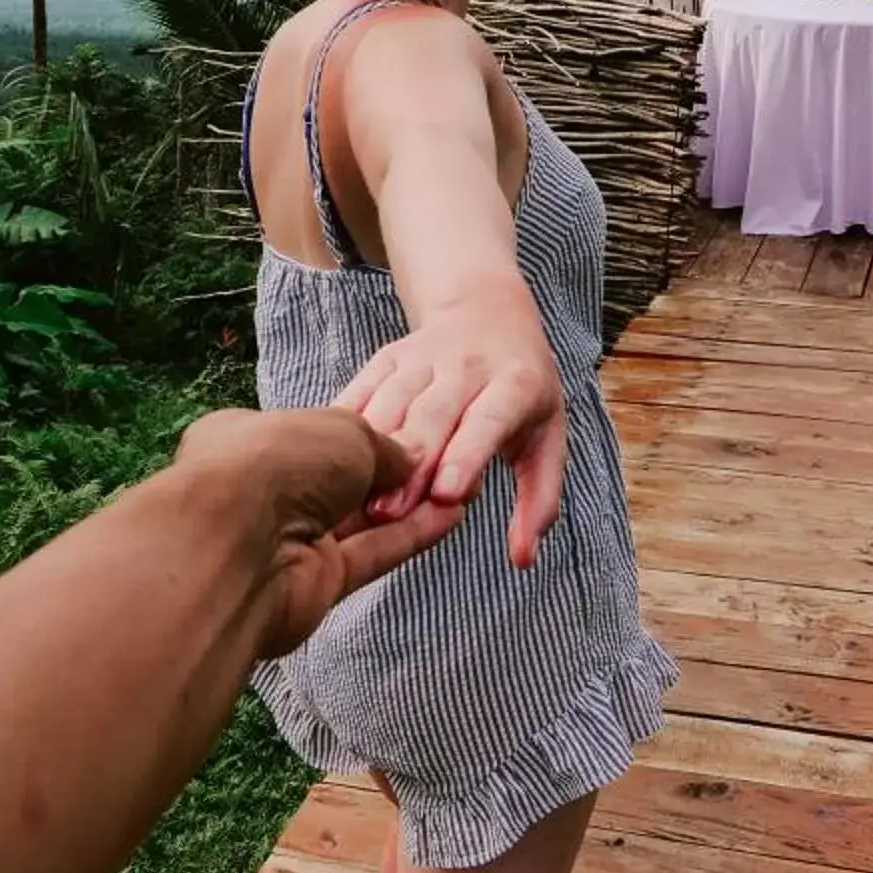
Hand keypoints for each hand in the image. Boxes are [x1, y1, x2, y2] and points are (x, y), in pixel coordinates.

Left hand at [170, 408, 457, 654]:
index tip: (410, 430)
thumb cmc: (277, 460)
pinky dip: (409, 537)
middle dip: (390, 473)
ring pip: (359, 521)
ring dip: (409, 506)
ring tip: (462, 486)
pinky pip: (371, 554)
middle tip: (445, 460)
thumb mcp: (343, 429)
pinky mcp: (314, 583)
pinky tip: (451, 517)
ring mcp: (288, 540)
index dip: (362, 430)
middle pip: (338, 480)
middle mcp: (265, 490)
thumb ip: (383, 445)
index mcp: (250, 438)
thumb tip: (411, 460)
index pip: (314, 432)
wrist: (236, 544)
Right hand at [332, 282, 567, 569]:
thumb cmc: (522, 392)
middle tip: (386, 515)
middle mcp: (467, 365)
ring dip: (370, 451)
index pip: (490, 418)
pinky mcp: (387, 358)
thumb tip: (523, 559)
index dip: (468, 453)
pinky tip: (324, 462)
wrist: (489, 313)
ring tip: (353, 499)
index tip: (448, 494)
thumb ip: (539, 500)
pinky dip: (343, 426)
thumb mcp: (547, 438)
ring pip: (392, 403)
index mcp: (516, 383)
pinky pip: (361, 391)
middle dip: (410, 465)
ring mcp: (422, 357)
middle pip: (434, 416)